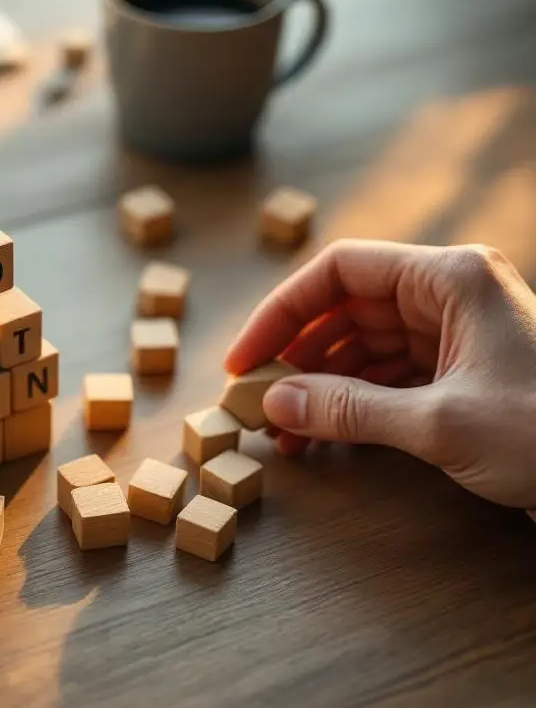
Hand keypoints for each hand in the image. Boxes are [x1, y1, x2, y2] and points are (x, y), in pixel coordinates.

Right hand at [225, 239, 535, 509]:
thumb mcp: (440, 422)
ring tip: (285, 433)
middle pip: (345, 310)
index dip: (281, 312)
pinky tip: (323, 436)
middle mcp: (448, 295)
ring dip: (320, 386)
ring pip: (362, 347)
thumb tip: (274, 405)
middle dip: (297, 357)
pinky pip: (387, 377)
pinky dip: (352, 404)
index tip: (246, 360)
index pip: (340, 271)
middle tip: (257, 403)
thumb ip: (349, 409)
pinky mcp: (460, 373)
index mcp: (449, 278)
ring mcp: (456, 334)